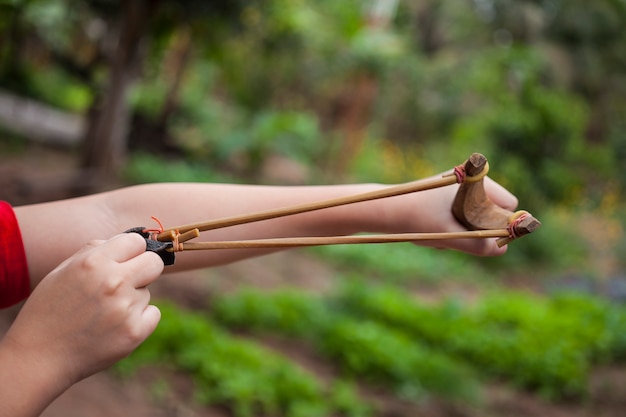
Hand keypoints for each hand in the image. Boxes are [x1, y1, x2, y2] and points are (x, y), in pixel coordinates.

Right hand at [1, 233, 163, 402]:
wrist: (39, 357)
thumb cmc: (50, 310)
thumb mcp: (62, 271)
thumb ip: (95, 251)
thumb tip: (127, 242)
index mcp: (93, 262)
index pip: (137, 241)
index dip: (132, 250)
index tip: (128, 259)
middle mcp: (113, 282)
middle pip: (154, 262)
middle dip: (145, 269)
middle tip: (129, 281)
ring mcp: (125, 308)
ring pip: (147, 292)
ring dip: (132, 299)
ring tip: (103, 313)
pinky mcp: (135, 332)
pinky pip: (153, 314)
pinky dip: (140, 319)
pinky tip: (115, 326)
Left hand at [384, 176, 518, 256]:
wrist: (385, 212)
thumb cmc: (417, 219)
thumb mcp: (449, 235)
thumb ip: (478, 244)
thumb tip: (502, 250)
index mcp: (475, 180)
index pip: (509, 204)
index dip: (502, 223)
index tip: (485, 236)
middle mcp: (470, 181)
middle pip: (492, 214)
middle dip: (477, 230)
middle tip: (454, 233)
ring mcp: (459, 190)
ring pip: (476, 220)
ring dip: (462, 233)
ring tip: (438, 233)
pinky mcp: (448, 200)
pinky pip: (462, 221)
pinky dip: (451, 230)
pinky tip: (432, 232)